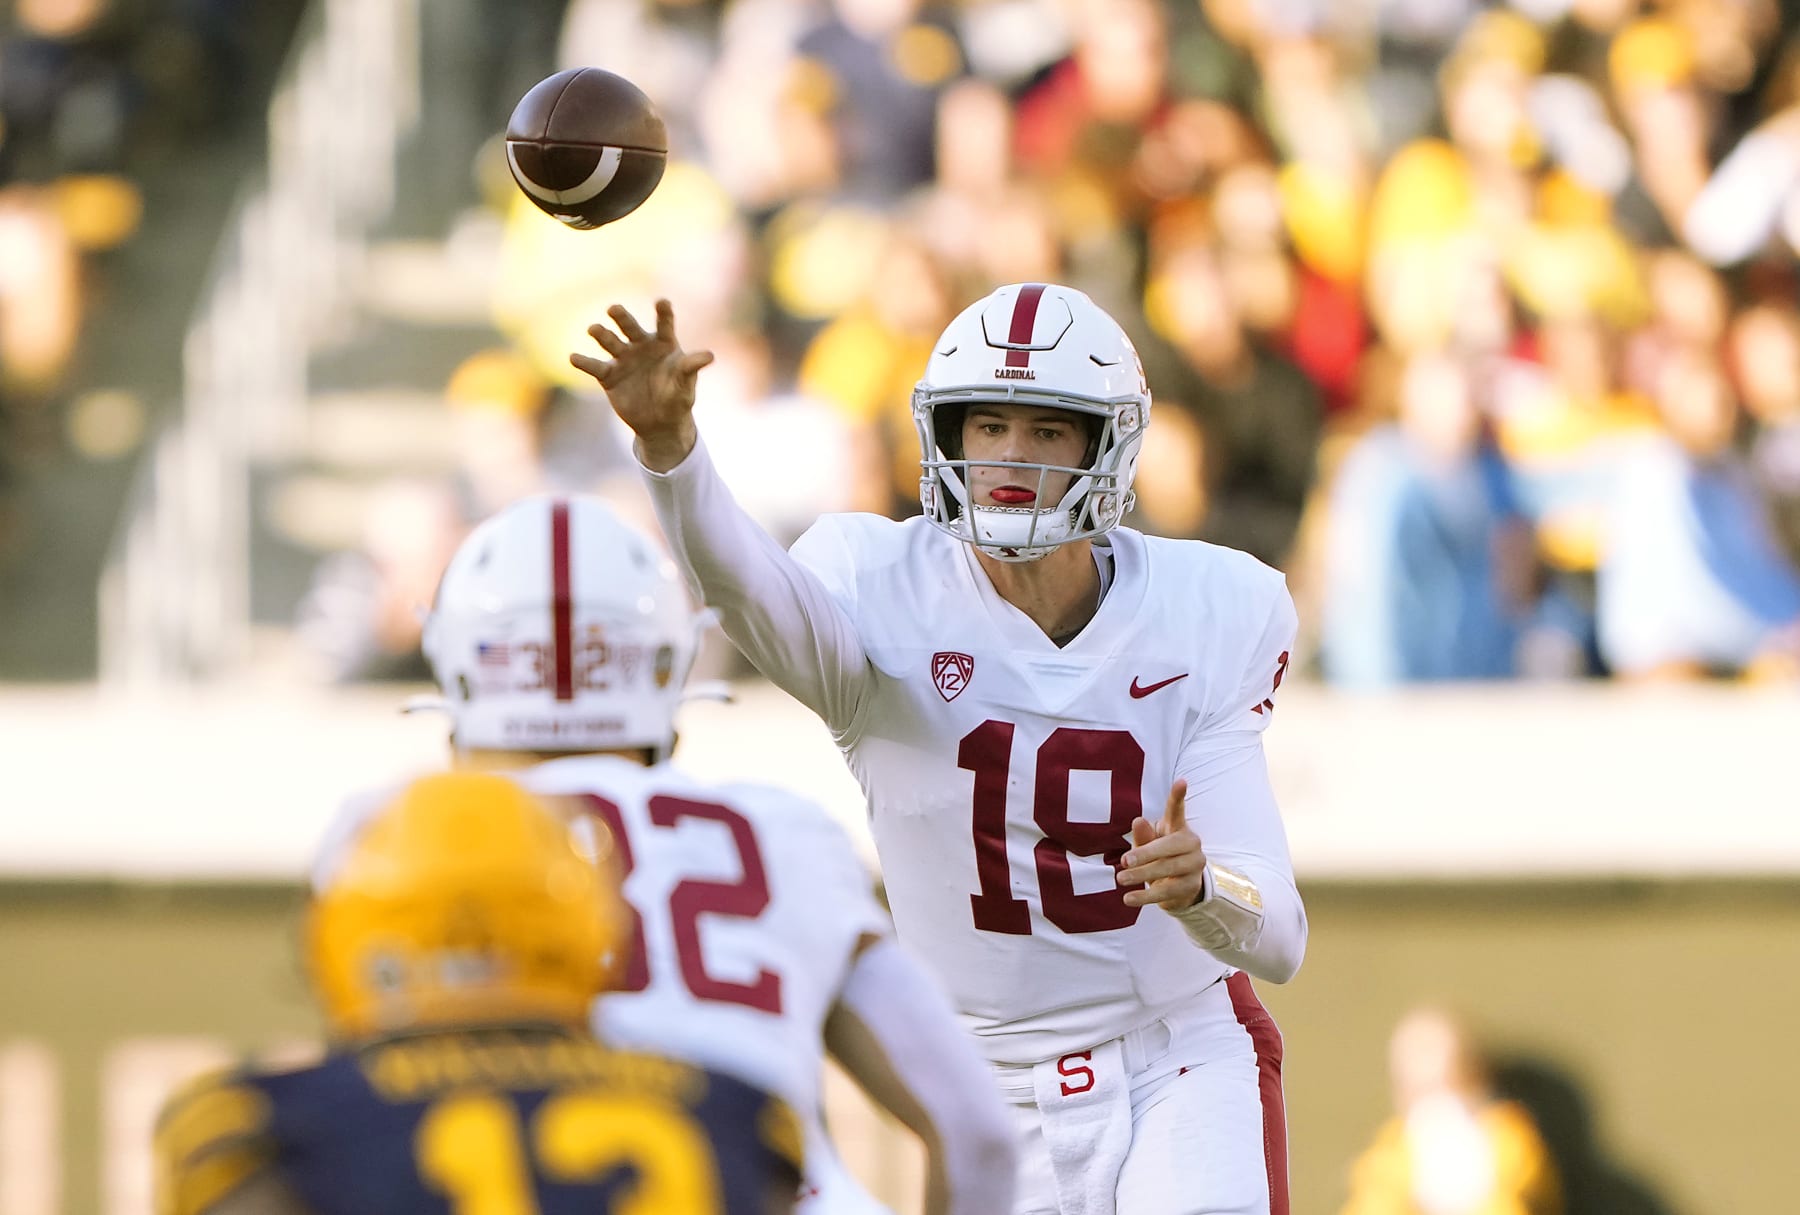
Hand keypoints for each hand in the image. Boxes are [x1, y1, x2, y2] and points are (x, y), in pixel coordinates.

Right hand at [570, 299, 713, 470]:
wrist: (660, 422)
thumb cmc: (677, 398)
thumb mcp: (686, 384)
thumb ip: (691, 367)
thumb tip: (709, 355)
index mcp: (663, 343)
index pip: (664, 324)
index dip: (663, 313)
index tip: (662, 302)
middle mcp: (640, 346)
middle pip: (630, 327)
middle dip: (622, 317)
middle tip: (614, 309)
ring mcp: (623, 359)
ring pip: (610, 342)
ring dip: (601, 335)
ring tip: (593, 329)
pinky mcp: (609, 376)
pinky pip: (595, 367)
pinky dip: (584, 362)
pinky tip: (573, 358)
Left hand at [1116, 780, 1206, 911]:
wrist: (1179, 888)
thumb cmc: (1160, 858)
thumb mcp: (1148, 845)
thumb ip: (1143, 836)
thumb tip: (1138, 820)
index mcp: (1178, 828)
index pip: (1177, 811)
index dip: (1178, 796)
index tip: (1181, 781)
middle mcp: (1192, 844)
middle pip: (1169, 846)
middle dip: (1145, 854)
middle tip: (1123, 861)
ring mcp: (1195, 865)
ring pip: (1168, 869)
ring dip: (1142, 875)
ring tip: (1120, 879)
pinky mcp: (1191, 886)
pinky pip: (1167, 891)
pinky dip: (1146, 896)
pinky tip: (1128, 899)